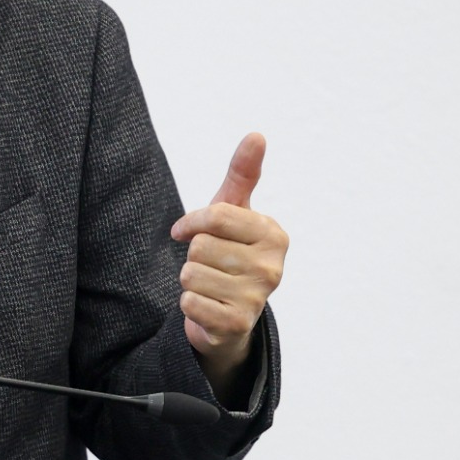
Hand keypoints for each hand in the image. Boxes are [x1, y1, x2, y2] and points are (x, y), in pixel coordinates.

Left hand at [170, 133, 287, 388]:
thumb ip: (243, 174)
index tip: (185, 231)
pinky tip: (207, 307)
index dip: (191, 223)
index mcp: (274, 234)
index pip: (215, 216)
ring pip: (191, 274)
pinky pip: (189, 303)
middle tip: (209, 266)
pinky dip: (189, 305)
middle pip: (201, 247)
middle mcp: (273, 267)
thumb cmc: (228, 253)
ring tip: (209, 286)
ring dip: (191, 281)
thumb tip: (257, 134)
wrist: (227, 315)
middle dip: (195, 256)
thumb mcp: (234, 212)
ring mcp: (257, 298)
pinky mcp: (237, 325)